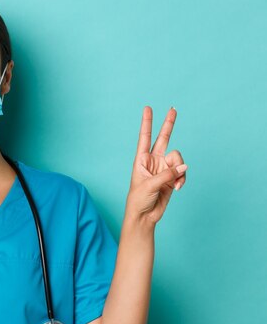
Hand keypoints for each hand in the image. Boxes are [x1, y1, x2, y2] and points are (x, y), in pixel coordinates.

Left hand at [125, 106, 187, 227]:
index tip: (148, 108)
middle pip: (163, 138)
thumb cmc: (139, 199)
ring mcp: (164, 168)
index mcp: (141, 159)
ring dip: (180, 170)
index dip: (147, 122)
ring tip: (175, 183)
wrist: (144, 216)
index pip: (144, 137)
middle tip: (173, 109)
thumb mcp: (149, 185)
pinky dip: (182, 179)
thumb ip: (167, 174)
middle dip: (168, 124)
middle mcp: (153, 160)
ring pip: (179, 159)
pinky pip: (183, 172)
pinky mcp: (172, 177)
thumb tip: (184, 166)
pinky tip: (177, 187)